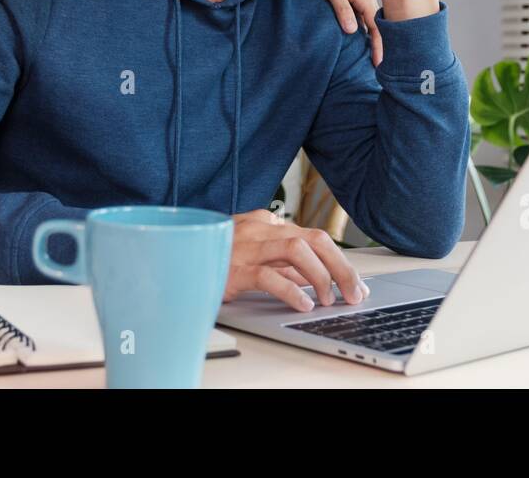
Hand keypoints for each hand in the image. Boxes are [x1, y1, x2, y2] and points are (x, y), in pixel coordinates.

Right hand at [223, 209, 371, 312]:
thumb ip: (280, 263)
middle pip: (313, 239)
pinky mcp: (234, 268)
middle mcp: (260, 229)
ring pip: (297, 251)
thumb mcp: (251, 254)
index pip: (313, 236)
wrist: (174, 258)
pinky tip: (302, 305)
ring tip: (328, 299)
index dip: (339, 261)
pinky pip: (269, 275)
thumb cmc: (213, 257)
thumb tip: (312, 279)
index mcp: (265, 223)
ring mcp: (246, 246)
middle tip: (353, 292)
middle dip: (340, 267)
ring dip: (321, 276)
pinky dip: (291, 291)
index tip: (353, 283)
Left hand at [309, 0, 382, 65]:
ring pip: (368, 23)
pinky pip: (361, 17)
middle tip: (379, 68)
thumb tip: (353, 32)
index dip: (379, 47)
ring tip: (372, 58)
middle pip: (375, 27)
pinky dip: (362, 29)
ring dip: (370, 38)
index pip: (376, 28)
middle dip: (379, 46)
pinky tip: (359, 39)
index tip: (379, 64)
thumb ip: (342, 10)